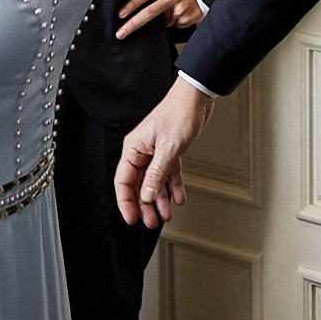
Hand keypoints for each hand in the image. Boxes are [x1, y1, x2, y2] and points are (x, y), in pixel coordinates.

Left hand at [115, 0, 203, 38]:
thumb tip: (137, 9)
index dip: (131, 5)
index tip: (121, 14)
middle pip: (149, 13)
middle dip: (133, 25)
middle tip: (121, 33)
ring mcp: (180, 9)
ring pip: (164, 22)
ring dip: (165, 20)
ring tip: (173, 10)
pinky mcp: (187, 19)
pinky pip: (175, 25)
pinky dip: (175, 22)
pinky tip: (181, 13)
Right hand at [115, 80, 214, 227]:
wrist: (197, 97)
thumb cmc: (179, 113)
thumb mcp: (169, 148)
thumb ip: (157, 174)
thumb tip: (147, 195)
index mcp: (134, 149)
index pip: (123, 182)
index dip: (126, 202)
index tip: (131, 219)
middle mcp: (142, 151)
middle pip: (139, 185)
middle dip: (145, 205)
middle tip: (151, 222)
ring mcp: (155, 151)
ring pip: (154, 182)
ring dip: (159, 199)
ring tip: (165, 215)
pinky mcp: (169, 150)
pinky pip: (168, 173)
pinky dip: (173, 186)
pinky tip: (178, 198)